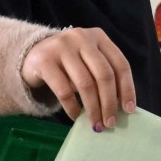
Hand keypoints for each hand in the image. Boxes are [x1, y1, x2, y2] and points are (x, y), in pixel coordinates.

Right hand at [21, 27, 135, 129]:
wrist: (31, 56)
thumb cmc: (68, 64)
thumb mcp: (88, 61)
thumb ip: (103, 76)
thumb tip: (122, 107)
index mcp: (98, 36)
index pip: (120, 64)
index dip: (127, 88)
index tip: (129, 110)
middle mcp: (81, 37)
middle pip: (104, 74)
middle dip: (109, 102)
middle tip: (111, 123)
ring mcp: (61, 47)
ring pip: (85, 83)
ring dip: (93, 108)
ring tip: (96, 124)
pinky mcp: (44, 61)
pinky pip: (64, 90)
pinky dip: (72, 107)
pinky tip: (76, 116)